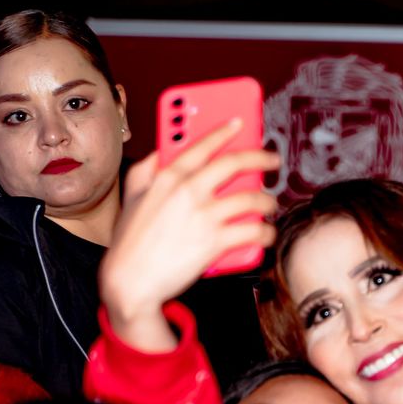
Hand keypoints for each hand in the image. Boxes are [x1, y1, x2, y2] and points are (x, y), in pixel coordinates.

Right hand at [98, 119, 279, 351]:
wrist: (131, 281)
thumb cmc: (130, 242)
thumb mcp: (131, 196)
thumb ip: (145, 170)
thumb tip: (161, 152)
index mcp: (169, 176)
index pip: (203, 145)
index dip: (226, 131)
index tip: (242, 122)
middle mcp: (189, 191)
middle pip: (235, 164)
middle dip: (260, 158)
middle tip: (272, 160)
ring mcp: (204, 216)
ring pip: (251, 198)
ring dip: (267, 201)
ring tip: (270, 204)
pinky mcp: (216, 242)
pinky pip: (253, 231)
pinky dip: (266, 233)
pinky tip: (267, 233)